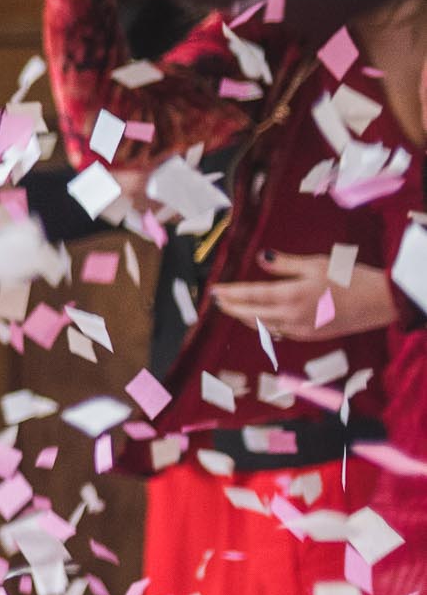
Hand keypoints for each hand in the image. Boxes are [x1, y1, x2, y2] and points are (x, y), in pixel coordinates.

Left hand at [209, 252, 397, 341]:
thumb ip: (285, 264)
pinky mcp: (310, 336)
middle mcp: (292, 316)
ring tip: (232, 309)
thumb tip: (261, 257)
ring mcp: (301, 329)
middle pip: (251, 314)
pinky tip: (259, 319)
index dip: (229, 293)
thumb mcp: (316, 264)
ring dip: (245, 317)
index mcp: (292, 295)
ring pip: (263, 326)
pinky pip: (279, 332)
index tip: (214, 290)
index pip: (251, 295)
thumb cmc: (350, 278)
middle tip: (216, 301)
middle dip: (230, 307)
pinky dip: (264, 325)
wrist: (379, 302)